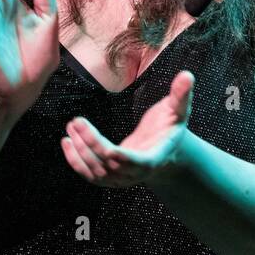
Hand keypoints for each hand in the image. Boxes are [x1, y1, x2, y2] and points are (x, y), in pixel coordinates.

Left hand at [60, 70, 194, 187]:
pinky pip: (90, 175)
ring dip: (80, 152)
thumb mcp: (178, 110)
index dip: (116, 154)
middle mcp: (136, 174)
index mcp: (153, 158)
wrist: (166, 150)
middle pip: (109, 165)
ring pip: (96, 173)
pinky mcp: (111, 178)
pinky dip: (76, 162)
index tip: (95, 137)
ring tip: (70, 128)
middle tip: (75, 122)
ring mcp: (122, 179)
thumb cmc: (170, 127)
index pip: (133, 161)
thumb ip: (181, 94)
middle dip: (90, 144)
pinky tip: (67, 142)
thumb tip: (187, 75)